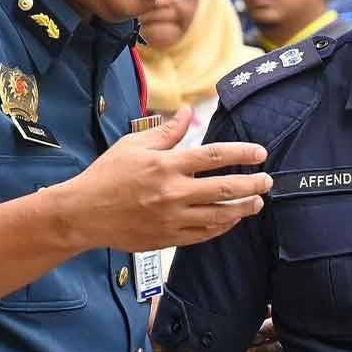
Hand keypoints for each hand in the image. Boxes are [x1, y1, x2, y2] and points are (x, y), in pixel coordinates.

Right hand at [70, 106, 271, 251]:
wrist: (83, 214)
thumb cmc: (107, 175)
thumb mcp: (134, 145)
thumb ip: (166, 131)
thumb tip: (189, 112)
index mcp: (166, 165)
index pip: (214, 156)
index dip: (242, 153)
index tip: (260, 153)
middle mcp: (173, 193)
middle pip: (224, 189)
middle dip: (252, 184)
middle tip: (268, 181)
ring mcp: (171, 219)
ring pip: (219, 216)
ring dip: (243, 209)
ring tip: (257, 202)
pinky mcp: (167, 239)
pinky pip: (203, 235)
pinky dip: (222, 227)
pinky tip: (231, 219)